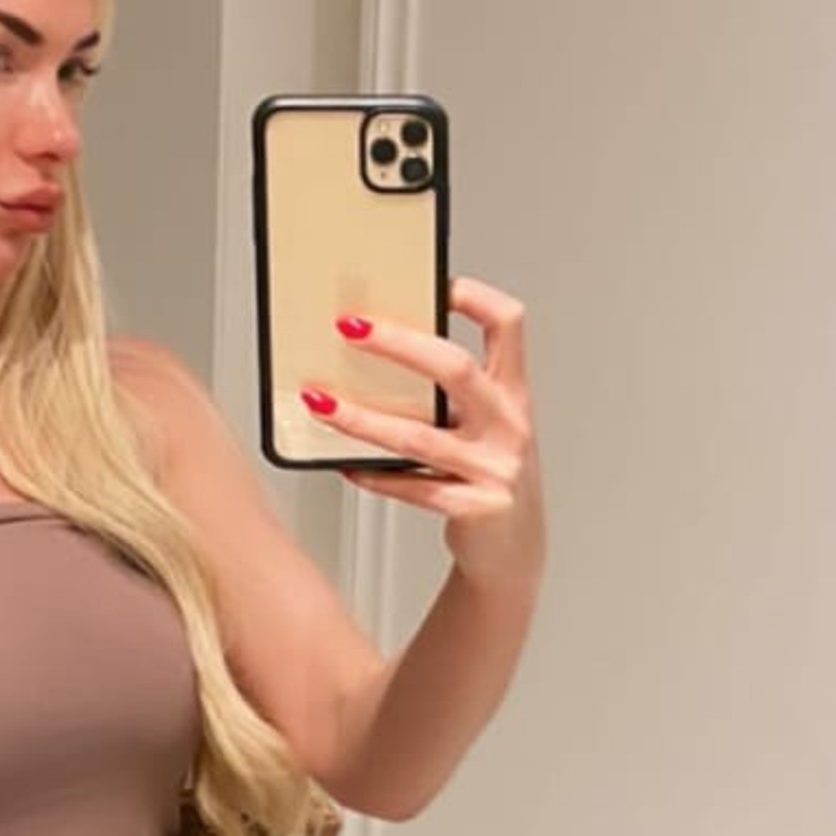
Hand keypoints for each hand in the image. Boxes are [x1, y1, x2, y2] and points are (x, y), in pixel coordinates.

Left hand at [301, 275, 544, 592]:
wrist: (512, 552)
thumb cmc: (489, 477)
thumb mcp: (484, 425)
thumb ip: (449, 393)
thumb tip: (376, 348)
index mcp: (513, 393)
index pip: (507, 324)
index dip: (474, 296)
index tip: (434, 282)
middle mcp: (510, 425)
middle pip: (454, 368)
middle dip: (397, 343)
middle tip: (349, 327)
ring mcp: (496, 469)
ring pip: (418, 435)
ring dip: (362, 417)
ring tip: (322, 401)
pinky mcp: (475, 509)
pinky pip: (413, 486)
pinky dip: (374, 474)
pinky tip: (347, 464)